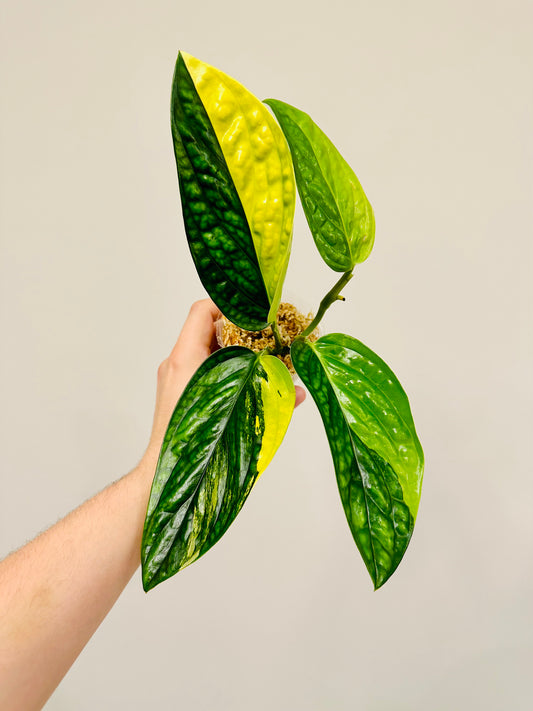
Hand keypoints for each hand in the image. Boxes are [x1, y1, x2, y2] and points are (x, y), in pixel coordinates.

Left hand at [144, 299, 305, 463]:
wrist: (167, 472)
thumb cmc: (196, 441)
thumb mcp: (241, 413)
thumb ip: (271, 399)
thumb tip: (299, 392)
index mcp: (186, 358)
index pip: (203, 310)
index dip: (231, 308)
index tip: (257, 319)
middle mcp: (176, 362)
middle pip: (208, 329)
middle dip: (239, 332)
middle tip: (266, 342)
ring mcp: (174, 377)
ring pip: (205, 349)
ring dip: (233, 352)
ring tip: (259, 363)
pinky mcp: (176, 392)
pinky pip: (201, 368)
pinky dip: (223, 369)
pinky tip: (244, 384)